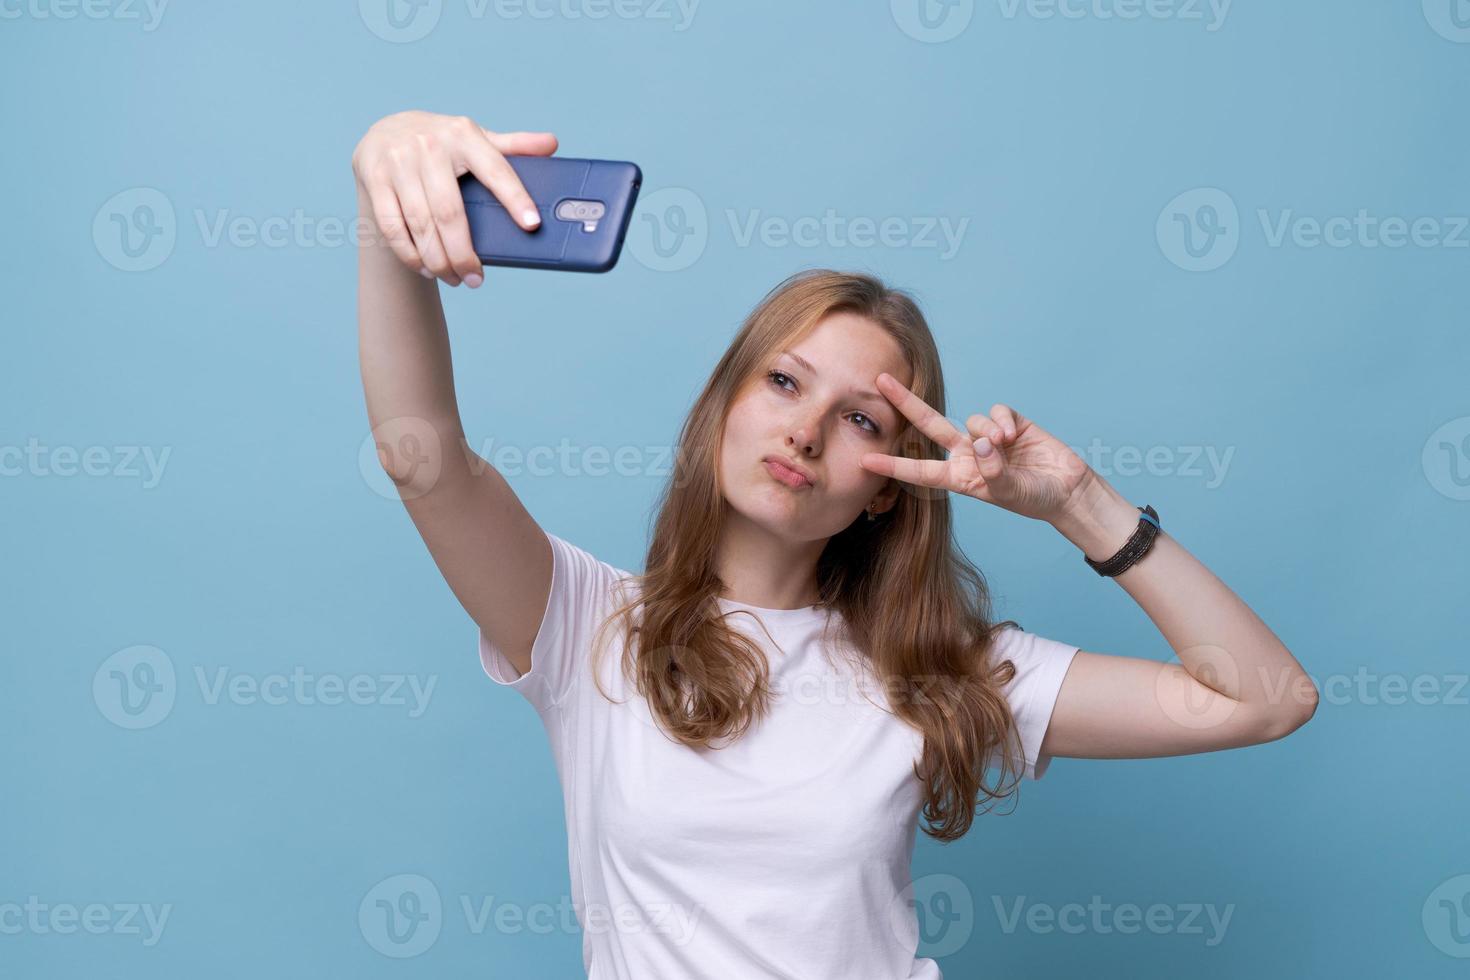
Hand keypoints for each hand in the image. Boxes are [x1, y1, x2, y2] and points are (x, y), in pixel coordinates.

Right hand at [351, 110, 557, 286]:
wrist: (386, 131)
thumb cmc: (443, 143)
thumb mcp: (475, 138)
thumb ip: (513, 146)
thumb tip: (552, 144)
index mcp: (464, 134)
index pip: (495, 170)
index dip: (515, 198)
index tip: (532, 225)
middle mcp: (429, 145)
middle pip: (450, 212)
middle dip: (464, 254)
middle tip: (476, 280)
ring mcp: (398, 161)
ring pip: (421, 225)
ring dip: (438, 260)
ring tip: (454, 278)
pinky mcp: (374, 178)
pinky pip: (393, 227)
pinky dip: (410, 254)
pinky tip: (425, 267)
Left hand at [858, 371, 1093, 522]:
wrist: (1067, 489)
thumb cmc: (1034, 498)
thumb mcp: (1009, 493)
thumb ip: (993, 470)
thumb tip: (982, 442)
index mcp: (959, 477)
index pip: (920, 471)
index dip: (893, 466)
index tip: (865, 461)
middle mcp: (967, 454)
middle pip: (930, 425)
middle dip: (906, 403)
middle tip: (880, 381)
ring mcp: (987, 437)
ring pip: (971, 420)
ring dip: (986, 430)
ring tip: (1006, 444)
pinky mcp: (1009, 422)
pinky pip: (995, 411)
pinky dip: (1002, 421)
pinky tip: (1015, 435)